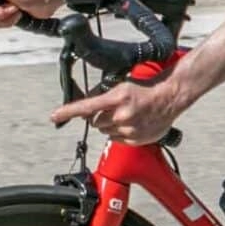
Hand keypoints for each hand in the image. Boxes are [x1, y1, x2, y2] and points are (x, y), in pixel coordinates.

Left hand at [49, 78, 188, 144]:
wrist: (169, 97)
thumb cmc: (147, 89)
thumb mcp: (122, 85)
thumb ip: (103, 96)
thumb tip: (87, 105)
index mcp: (117, 98)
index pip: (86, 106)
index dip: (68, 112)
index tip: (54, 116)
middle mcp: (121, 115)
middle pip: (95, 122)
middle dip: (100, 117)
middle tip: (113, 109)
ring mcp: (129, 129)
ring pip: (105, 131)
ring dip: (110, 125)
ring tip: (126, 116)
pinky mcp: (135, 140)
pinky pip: (117, 139)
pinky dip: (120, 133)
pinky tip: (133, 123)